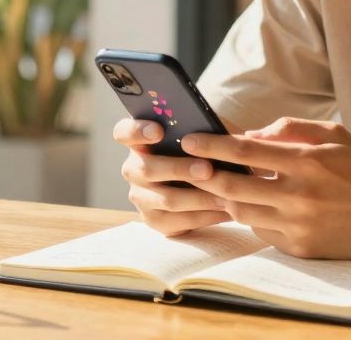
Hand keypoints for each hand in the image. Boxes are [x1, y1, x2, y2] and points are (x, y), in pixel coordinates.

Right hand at [112, 118, 230, 235]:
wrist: (200, 187)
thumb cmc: (199, 151)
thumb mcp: (196, 138)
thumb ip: (196, 130)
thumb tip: (214, 129)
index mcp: (137, 141)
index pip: (124, 132)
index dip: (137, 131)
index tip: (159, 130)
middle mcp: (133, 169)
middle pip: (148, 169)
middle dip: (180, 169)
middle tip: (207, 168)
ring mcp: (141, 197)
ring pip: (167, 199)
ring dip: (198, 196)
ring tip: (225, 193)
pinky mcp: (154, 220)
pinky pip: (179, 221)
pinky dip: (204, 215)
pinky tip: (225, 209)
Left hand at [181, 117, 350, 258]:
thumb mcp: (332, 134)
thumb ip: (288, 129)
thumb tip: (248, 136)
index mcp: (306, 162)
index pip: (245, 152)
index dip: (211, 146)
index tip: (189, 140)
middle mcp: (300, 196)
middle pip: (233, 187)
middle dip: (205, 175)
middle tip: (188, 166)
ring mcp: (299, 226)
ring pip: (242, 212)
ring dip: (224, 198)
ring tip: (216, 184)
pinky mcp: (301, 248)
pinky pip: (261, 232)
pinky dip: (252, 217)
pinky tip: (252, 205)